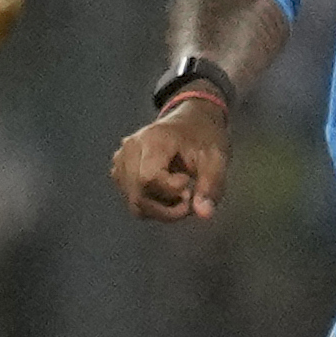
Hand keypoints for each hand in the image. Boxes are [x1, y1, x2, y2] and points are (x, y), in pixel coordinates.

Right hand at [112, 96, 231, 220]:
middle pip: (138, 196)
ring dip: (161, 209)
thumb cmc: (203, 137)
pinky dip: (152, 205)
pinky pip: (132, 200)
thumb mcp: (216, 159)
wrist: (190, 121)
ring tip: (180, 194)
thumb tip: (204, 215)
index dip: (171, 190)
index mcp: (152, 139)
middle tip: (189, 197)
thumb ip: (211, 186)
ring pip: (134, 203)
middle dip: (168, 208)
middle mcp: (130, 149)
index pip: (148, 178)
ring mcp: (121, 161)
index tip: (189, 183)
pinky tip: (167, 193)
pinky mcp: (120, 172)